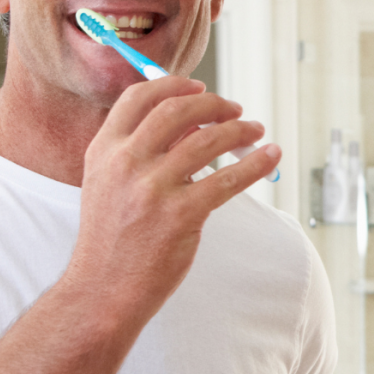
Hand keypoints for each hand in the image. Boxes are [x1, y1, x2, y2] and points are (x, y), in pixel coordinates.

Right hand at [63, 76, 278, 324]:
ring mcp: (153, 188)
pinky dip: (256, 163)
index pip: (139, 98)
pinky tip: (270, 156)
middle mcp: (125, 162)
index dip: (174, 85)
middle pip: (178, 111)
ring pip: (208, 140)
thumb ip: (139, 152)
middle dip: (214, 104)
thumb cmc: (113, 239)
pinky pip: (229, 179)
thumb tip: (191, 124)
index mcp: (104, 150)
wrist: (103, 288)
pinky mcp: (181, 215)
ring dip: (240, 130)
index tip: (200, 86)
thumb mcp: (108, 184)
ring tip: (256, 131)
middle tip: (236, 110)